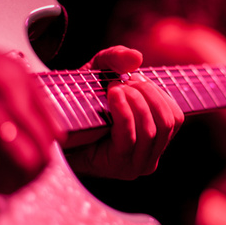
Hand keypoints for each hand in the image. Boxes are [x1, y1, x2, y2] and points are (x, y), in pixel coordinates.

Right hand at [0, 15, 66, 224]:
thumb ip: (8, 96)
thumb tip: (24, 133)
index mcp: (14, 76)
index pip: (53, 131)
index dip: (43, 158)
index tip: (28, 169)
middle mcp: (3, 92)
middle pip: (43, 153)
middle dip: (30, 179)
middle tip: (12, 187)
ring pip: (21, 165)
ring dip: (8, 186)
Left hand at [66, 46, 183, 179]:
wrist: (51, 128)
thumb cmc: (80, 102)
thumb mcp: (99, 71)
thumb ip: (117, 58)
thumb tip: (136, 58)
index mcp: (154, 140)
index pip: (175, 117)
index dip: (156, 93)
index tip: (133, 78)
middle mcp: (149, 157)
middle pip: (166, 121)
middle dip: (147, 94)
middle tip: (121, 82)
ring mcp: (135, 166)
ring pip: (151, 129)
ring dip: (134, 101)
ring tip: (112, 88)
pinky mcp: (118, 166)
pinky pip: (130, 136)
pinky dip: (123, 112)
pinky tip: (112, 97)